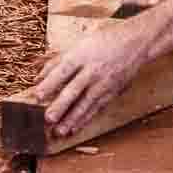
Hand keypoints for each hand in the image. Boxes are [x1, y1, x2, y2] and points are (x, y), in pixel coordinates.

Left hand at [33, 22, 148, 136]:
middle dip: (61, 106)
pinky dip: (85, 119)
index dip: (49, 83)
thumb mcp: (78, 44)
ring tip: (60, 131)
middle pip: (74, 90)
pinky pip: (97, 108)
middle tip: (48, 118)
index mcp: (81, 55)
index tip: (37, 95)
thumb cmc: (104, 40)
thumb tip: (38, 77)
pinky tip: (75, 128)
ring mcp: (103, 83)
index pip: (62, 71)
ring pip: (85, 104)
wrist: (135, 43)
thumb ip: (57, 61)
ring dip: (72, 119)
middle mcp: (92, 70)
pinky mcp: (112, 92)